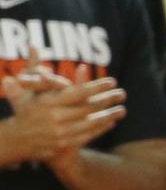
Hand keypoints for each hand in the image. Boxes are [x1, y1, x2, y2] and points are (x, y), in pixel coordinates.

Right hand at [1, 62, 125, 164]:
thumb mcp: (24, 88)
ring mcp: (62, 132)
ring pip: (91, 122)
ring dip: (109, 116)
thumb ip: (32, 67)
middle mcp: (56, 117)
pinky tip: (111, 122)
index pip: (78, 92)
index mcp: (48, 102)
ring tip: (122, 109)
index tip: (112, 81)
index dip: (97, 86)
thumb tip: (35, 46)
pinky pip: (88, 135)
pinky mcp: (66, 143)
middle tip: (122, 93)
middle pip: (89, 107)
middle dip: (108, 100)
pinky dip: (100, 129)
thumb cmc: (23, 108)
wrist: (18, 139)